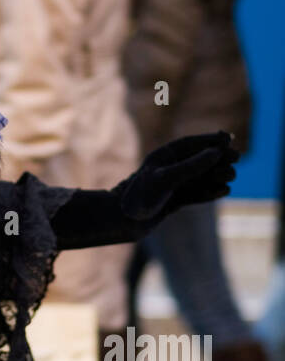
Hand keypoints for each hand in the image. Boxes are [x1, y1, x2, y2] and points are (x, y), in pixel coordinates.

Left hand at [119, 132, 238, 222]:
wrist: (124, 222)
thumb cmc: (140, 197)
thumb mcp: (166, 179)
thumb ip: (191, 166)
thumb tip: (216, 153)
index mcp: (161, 157)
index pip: (189, 144)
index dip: (209, 140)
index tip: (228, 138)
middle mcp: (167, 169)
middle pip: (197, 160)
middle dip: (217, 159)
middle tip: (237, 157)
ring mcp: (171, 186)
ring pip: (199, 178)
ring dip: (216, 175)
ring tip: (232, 175)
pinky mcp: (172, 202)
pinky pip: (195, 194)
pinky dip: (209, 192)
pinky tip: (223, 191)